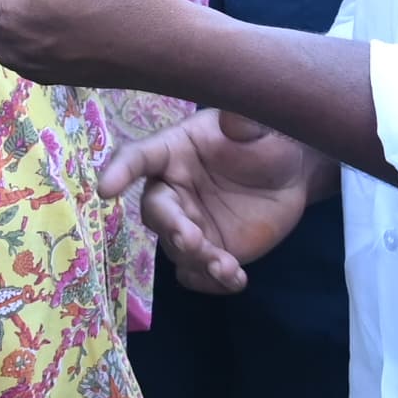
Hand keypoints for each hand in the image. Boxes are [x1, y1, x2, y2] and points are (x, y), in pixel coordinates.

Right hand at [99, 108, 328, 292]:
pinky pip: (196, 274)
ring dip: (196, 259)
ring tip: (227, 266)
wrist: (291, 176)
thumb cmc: (266, 142)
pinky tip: (236, 278)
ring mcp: (187, 225)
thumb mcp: (260, 127)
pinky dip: (211, 281)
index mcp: (173, 152)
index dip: (120, 171)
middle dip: (170, 227)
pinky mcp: (206, 252)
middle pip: (155, 212)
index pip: (138, 158)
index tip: (106, 190)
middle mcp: (172, 191)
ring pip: (175, 248)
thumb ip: (244, 123)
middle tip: (191, 239)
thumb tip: (234, 115)